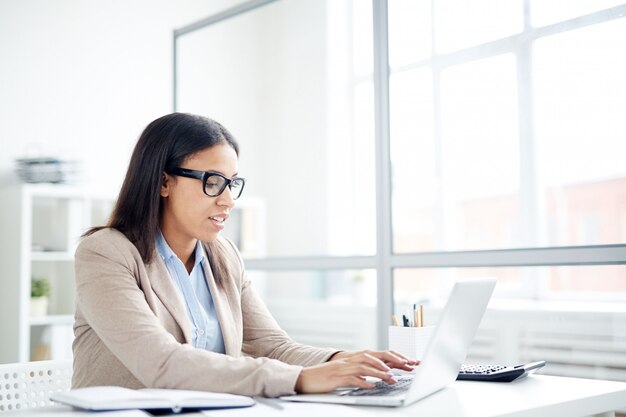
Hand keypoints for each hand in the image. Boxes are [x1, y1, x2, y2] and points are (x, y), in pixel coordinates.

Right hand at [295, 351, 413, 393]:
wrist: (306, 378)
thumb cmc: (326, 377)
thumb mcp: (345, 373)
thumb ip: (359, 373)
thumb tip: (373, 378)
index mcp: (354, 358)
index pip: (378, 354)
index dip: (394, 357)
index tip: (409, 362)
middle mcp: (350, 360)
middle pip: (374, 356)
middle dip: (391, 361)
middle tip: (406, 366)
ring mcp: (343, 368)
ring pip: (364, 366)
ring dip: (379, 372)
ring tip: (391, 378)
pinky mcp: (336, 378)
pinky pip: (351, 379)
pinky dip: (362, 382)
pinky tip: (371, 385)